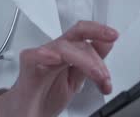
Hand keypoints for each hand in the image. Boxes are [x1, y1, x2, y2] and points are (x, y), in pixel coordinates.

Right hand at [0, 21, 118, 116]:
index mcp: (67, 53)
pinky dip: (44, 55)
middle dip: (96, 58)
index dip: (99, 31)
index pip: (83, 34)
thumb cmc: (46, 96)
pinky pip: (33, 56)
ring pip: (63, 47)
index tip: (114, 36)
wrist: (25, 114)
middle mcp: (54, 51)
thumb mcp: (76, 80)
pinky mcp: (27, 68)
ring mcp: (40, 58)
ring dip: (84, 61)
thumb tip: (107, 42)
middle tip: (105, 78)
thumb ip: (91, 62)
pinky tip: (55, 59)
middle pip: (77, 39)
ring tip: (96, 77)